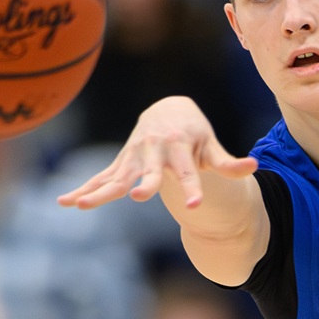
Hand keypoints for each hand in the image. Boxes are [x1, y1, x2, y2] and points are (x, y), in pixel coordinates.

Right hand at [57, 96, 256, 209]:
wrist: (167, 111)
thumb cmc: (194, 134)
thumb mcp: (212, 146)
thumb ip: (228, 163)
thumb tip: (254, 167)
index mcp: (177, 147)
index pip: (187, 172)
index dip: (192, 188)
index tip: (194, 207)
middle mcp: (152, 151)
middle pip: (147, 172)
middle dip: (143, 184)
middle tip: (136, 198)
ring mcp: (133, 157)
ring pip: (115, 177)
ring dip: (98, 190)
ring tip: (80, 205)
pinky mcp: (121, 164)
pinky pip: (100, 178)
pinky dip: (83, 189)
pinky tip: (64, 202)